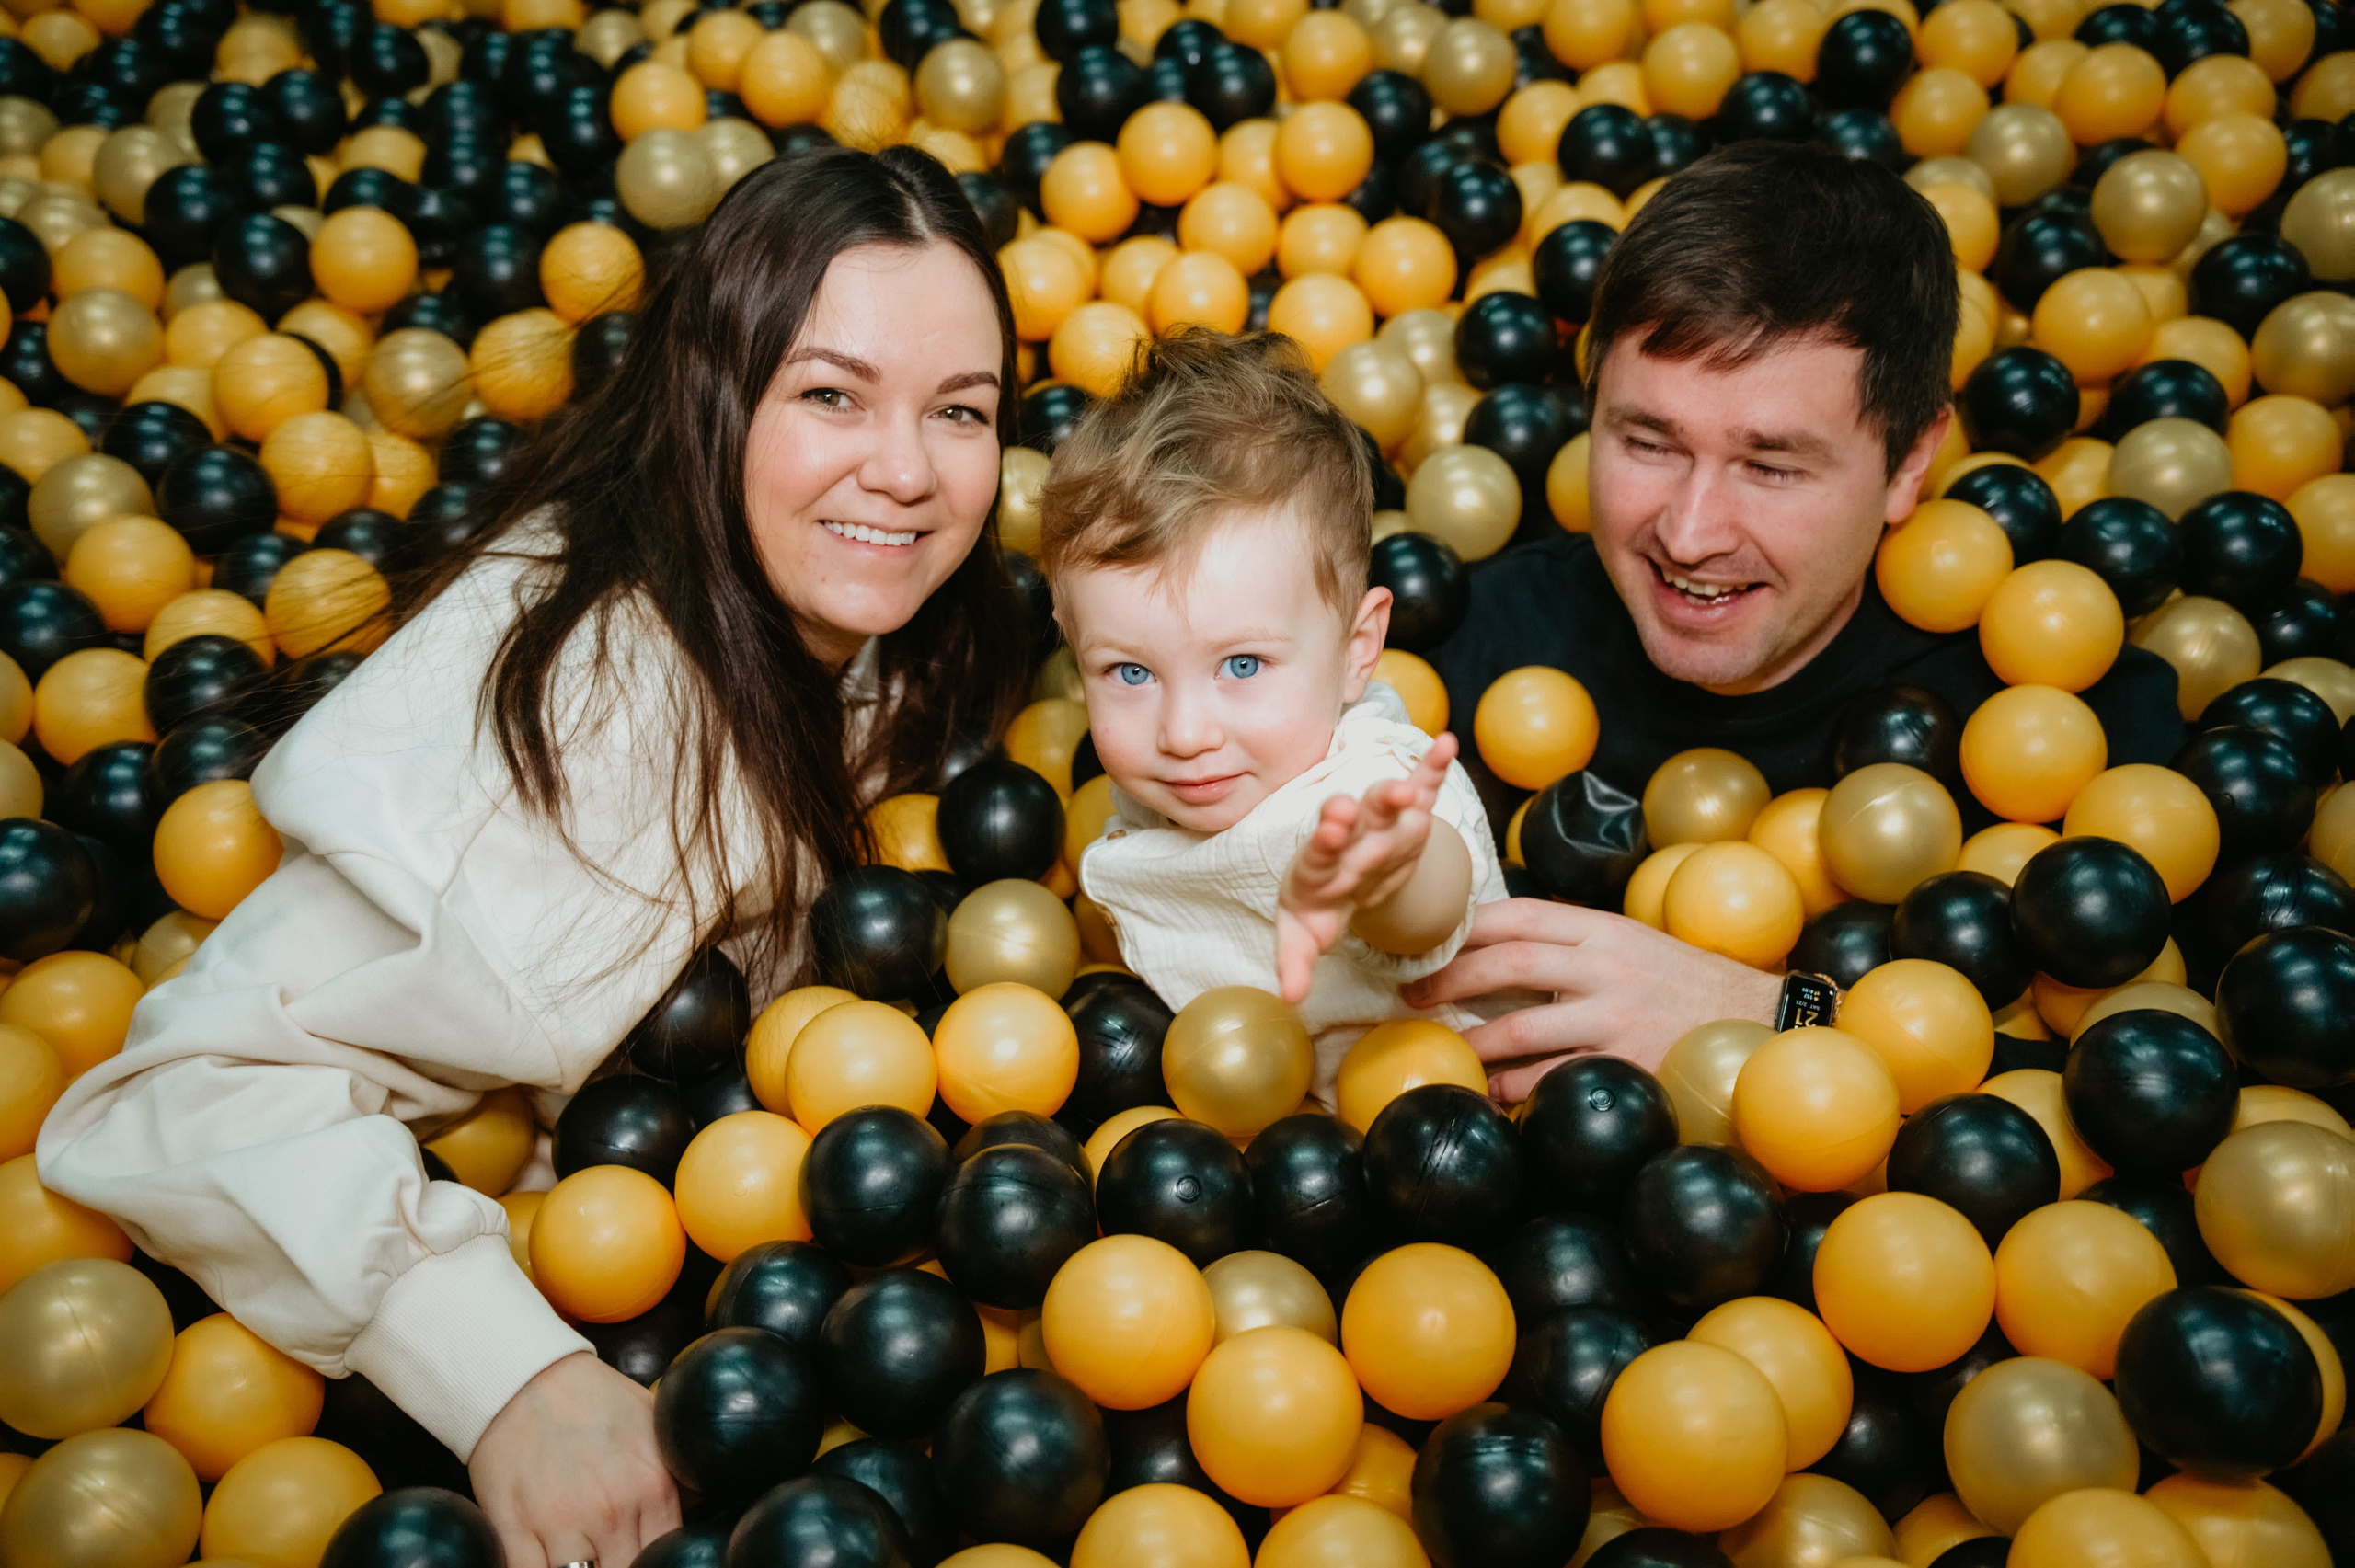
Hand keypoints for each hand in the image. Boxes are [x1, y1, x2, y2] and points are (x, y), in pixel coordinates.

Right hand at [471, 1351, 679, 1567]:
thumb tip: (697, 1510)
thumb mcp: (654, 1427)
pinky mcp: (514, 1529)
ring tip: (582, 1555)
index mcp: (652, 1488)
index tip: (641, 1558)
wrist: (524, 1377)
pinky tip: (546, 1560)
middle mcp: (611, 1512)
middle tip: (609, 1554)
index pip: (664, 1556)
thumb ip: (675, 1477)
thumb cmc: (591, 1401)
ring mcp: (561, 1524)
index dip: (653, 1563)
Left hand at [1275, 733, 1458, 1003]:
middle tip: (1371, 799)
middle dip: (1365, 813)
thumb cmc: (1317, 908)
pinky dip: (1432, 768)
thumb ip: (1296, 962)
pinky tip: (1448, 744)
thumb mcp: (1302, 936)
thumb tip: (1289, 998)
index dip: (1325, 841)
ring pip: (1386, 804)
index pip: (1320, 853)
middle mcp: (1346, 840)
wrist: (1336, 881)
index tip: (1330, 828)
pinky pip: (1419, 788)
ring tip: (1406, 784)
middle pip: (1356, 824)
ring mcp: (1375, 824)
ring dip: (1396, 792)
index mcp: (1317, 868)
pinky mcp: (1403, 815)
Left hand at [1401, 897, 1781, 1100]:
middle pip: (1509, 961)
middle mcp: (1607, 965)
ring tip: (1444, 1045)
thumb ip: (1578, 941)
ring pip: (1523, 1023)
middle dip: (1451, 976)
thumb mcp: (1635, 944)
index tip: (1427, 941)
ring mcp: (1615, 1016)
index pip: (1520, 915)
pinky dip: (1514, 1087)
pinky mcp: (1625, 1063)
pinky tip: (1491, 1091)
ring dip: (1475, 1038)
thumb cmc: (1687, 984)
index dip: (1466, 927)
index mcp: (1605, 929)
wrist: (1758, 1023)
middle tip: (1412, 992)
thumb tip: (1504, 939)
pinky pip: (1553, 1077)